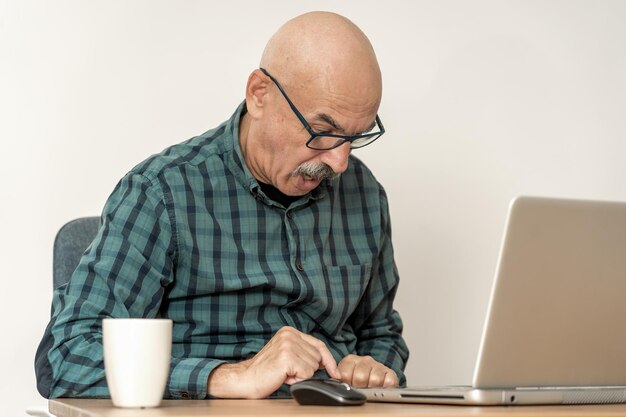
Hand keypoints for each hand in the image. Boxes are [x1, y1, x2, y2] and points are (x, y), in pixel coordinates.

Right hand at [207, 326, 339, 397]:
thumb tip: (326, 362)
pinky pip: (306, 374)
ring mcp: (288, 345)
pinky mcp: (287, 358)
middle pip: (318, 357)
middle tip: (288, 372)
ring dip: (301, 376)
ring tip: (284, 374)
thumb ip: (303, 352)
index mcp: (289, 331)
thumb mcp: (286, 355)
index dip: (329, 360)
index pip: (318, 344)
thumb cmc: (265, 371)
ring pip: (313, 367)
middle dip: (307, 370)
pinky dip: (297, 380)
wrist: (245, 379)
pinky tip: (283, 377)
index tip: (335, 372)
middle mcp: (289, 335)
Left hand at [337, 354, 397, 387]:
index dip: (346, 383)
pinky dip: (385, 387)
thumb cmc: (356, 378)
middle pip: (360, 377)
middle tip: (360, 389)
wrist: (373, 374)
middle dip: (359, 387)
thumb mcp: (344, 376)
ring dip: (372, 387)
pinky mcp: (390, 373)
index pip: (345, 373)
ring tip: (370, 388)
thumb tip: (337, 381)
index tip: (348, 385)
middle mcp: (365, 360)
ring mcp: (377, 365)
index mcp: (350, 360)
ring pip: (375, 379)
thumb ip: (340, 378)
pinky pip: (389, 382)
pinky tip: (380, 387)